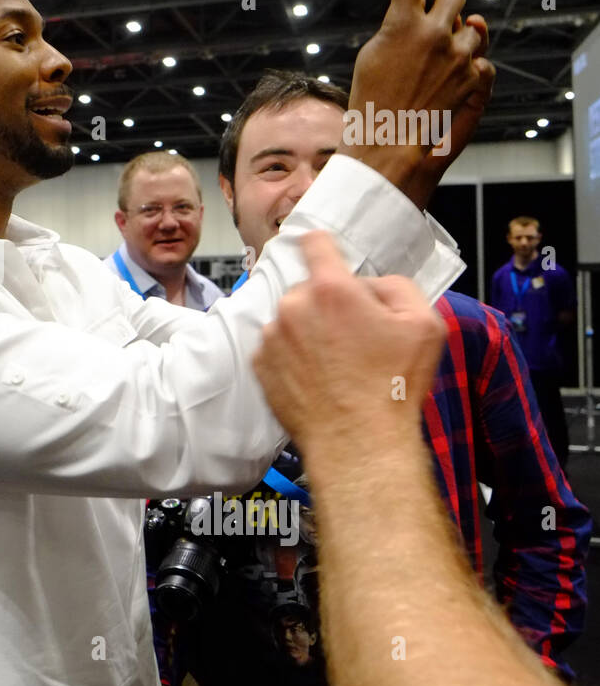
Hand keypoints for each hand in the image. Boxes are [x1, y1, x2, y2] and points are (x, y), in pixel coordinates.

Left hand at [251, 232, 446, 482]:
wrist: (358, 442)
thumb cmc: (393, 386)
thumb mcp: (424, 324)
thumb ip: (397, 286)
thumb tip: (371, 285)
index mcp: (332, 290)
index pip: (315, 244)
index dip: (322, 245)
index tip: (322, 249)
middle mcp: (294, 307)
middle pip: (309, 289)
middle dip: (328, 304)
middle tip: (354, 336)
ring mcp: (272, 337)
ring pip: (292, 320)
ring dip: (309, 331)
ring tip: (337, 364)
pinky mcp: (260, 365)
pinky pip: (277, 348)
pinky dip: (293, 357)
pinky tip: (317, 378)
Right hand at [343, 0, 495, 207]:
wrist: (390, 147)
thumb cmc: (372, 107)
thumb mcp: (369, 59)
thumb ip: (394, 30)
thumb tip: (415, 17)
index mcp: (401, 23)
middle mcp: (435, 32)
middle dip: (447, 3)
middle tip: (437, 16)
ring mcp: (459, 54)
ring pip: (475, 26)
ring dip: (462, 37)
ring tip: (444, 60)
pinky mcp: (476, 77)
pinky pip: (482, 60)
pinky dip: (471, 68)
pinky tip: (454, 83)